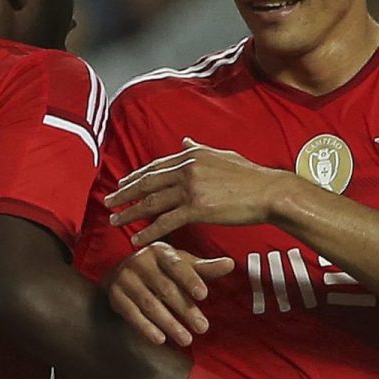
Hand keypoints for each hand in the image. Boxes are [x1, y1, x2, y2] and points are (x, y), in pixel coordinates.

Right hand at [103, 242, 234, 346]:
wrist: (122, 274)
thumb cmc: (161, 270)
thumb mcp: (182, 265)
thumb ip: (205, 268)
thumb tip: (231, 263)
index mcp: (159, 251)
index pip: (177, 266)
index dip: (190, 280)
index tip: (204, 295)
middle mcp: (139, 261)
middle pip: (165, 289)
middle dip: (185, 310)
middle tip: (203, 328)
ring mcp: (125, 278)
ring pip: (150, 304)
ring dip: (169, 323)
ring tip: (186, 339)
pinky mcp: (115, 295)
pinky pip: (131, 314)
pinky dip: (146, 328)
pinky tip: (160, 340)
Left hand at [105, 139, 297, 246]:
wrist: (270, 192)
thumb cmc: (250, 176)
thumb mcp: (222, 155)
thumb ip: (199, 148)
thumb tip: (184, 139)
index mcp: (191, 155)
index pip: (156, 166)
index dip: (136, 176)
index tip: (122, 183)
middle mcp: (187, 168)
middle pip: (147, 182)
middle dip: (124, 193)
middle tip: (108, 202)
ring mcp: (191, 188)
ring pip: (152, 201)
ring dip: (130, 212)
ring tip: (115, 221)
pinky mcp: (198, 208)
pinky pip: (166, 221)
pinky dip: (149, 231)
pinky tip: (138, 239)